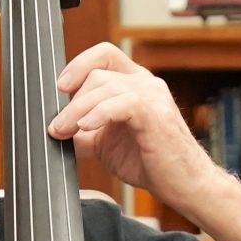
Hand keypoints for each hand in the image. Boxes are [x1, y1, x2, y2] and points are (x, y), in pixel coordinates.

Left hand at [48, 43, 221, 207]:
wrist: (185, 185)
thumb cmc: (153, 163)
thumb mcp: (106, 144)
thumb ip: (83, 133)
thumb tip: (55, 133)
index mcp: (135, 84)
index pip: (104, 55)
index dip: (78, 65)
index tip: (60, 88)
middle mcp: (145, 84)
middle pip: (97, 74)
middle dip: (72, 101)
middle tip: (57, 127)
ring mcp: (152, 96)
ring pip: (104, 87)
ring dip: (76, 111)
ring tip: (63, 132)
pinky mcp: (155, 114)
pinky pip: (119, 103)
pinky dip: (97, 114)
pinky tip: (85, 128)